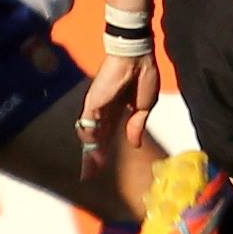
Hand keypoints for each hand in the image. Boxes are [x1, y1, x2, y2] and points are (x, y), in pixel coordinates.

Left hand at [77, 53, 157, 175]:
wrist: (137, 57)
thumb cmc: (143, 76)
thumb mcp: (145, 106)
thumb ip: (136, 125)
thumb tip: (134, 144)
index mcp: (119, 112)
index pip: (109, 137)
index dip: (105, 152)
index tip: (101, 169)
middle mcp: (105, 112)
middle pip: (96, 140)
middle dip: (92, 158)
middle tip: (88, 176)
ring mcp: (98, 107)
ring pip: (89, 135)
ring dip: (90, 151)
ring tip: (91, 168)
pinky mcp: (93, 102)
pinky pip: (87, 122)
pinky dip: (88, 135)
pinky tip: (90, 148)